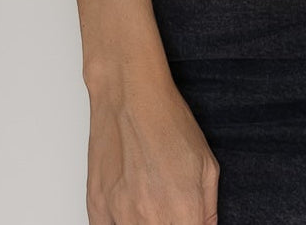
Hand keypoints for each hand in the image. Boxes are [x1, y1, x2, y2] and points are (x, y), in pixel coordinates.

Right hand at [85, 66, 219, 223]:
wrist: (129, 95)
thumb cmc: (168, 122)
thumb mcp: (206, 165)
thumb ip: (209, 209)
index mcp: (183, 212)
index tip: (188, 219)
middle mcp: (149, 219)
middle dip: (169, 224)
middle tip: (170, 208)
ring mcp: (119, 216)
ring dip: (144, 223)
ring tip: (150, 204)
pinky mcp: (96, 207)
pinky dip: (119, 222)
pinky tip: (129, 206)